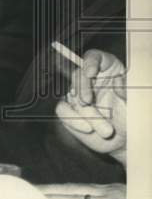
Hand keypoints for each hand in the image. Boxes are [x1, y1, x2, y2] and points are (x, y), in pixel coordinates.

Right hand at [56, 49, 126, 166]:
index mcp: (109, 71)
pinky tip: (88, 129)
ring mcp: (78, 94)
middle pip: (78, 73)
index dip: (90, 62)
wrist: (126, 141)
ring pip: (71, 95)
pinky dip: (72, 119)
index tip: (90, 73)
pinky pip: (62, 109)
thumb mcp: (136, 104)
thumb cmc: (133, 119)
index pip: (95, 57)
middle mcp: (91, 80)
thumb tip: (118, 83)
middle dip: (82, 88)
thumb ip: (128, 92)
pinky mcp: (70, 109)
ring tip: (106, 130)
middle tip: (88, 102)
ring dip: (87, 114)